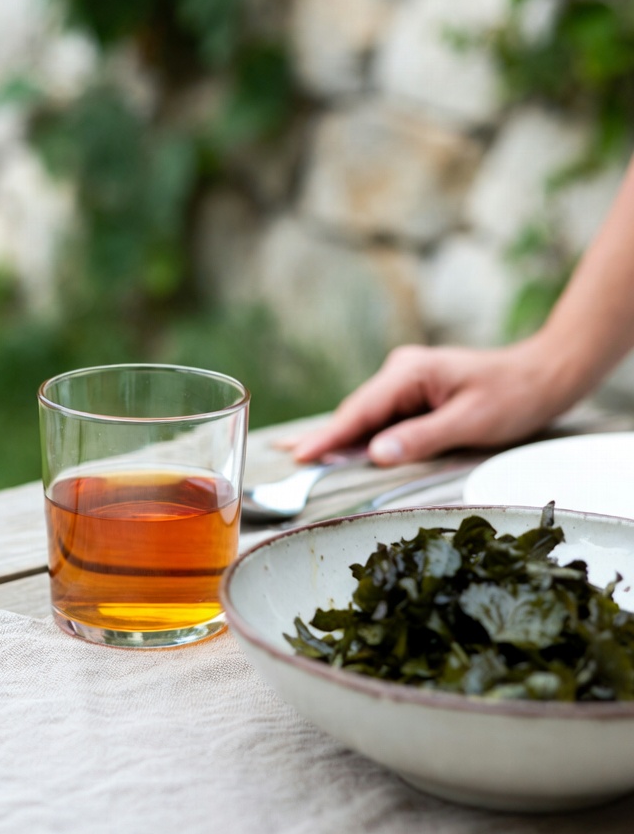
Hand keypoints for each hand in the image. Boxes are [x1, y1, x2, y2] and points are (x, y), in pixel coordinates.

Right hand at [282, 339, 582, 465]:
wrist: (542, 375)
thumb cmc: (513, 396)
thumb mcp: (471, 421)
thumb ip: (422, 438)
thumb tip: (375, 454)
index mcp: (410, 372)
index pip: (360, 410)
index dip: (329, 437)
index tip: (300, 456)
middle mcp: (401, 371)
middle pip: (356, 412)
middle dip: (326, 439)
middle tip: (291, 462)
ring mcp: (404, 380)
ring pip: (365, 415)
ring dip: (341, 438)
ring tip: (303, 456)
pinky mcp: (411, 392)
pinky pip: (379, 416)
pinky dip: (360, 434)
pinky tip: (337, 446)